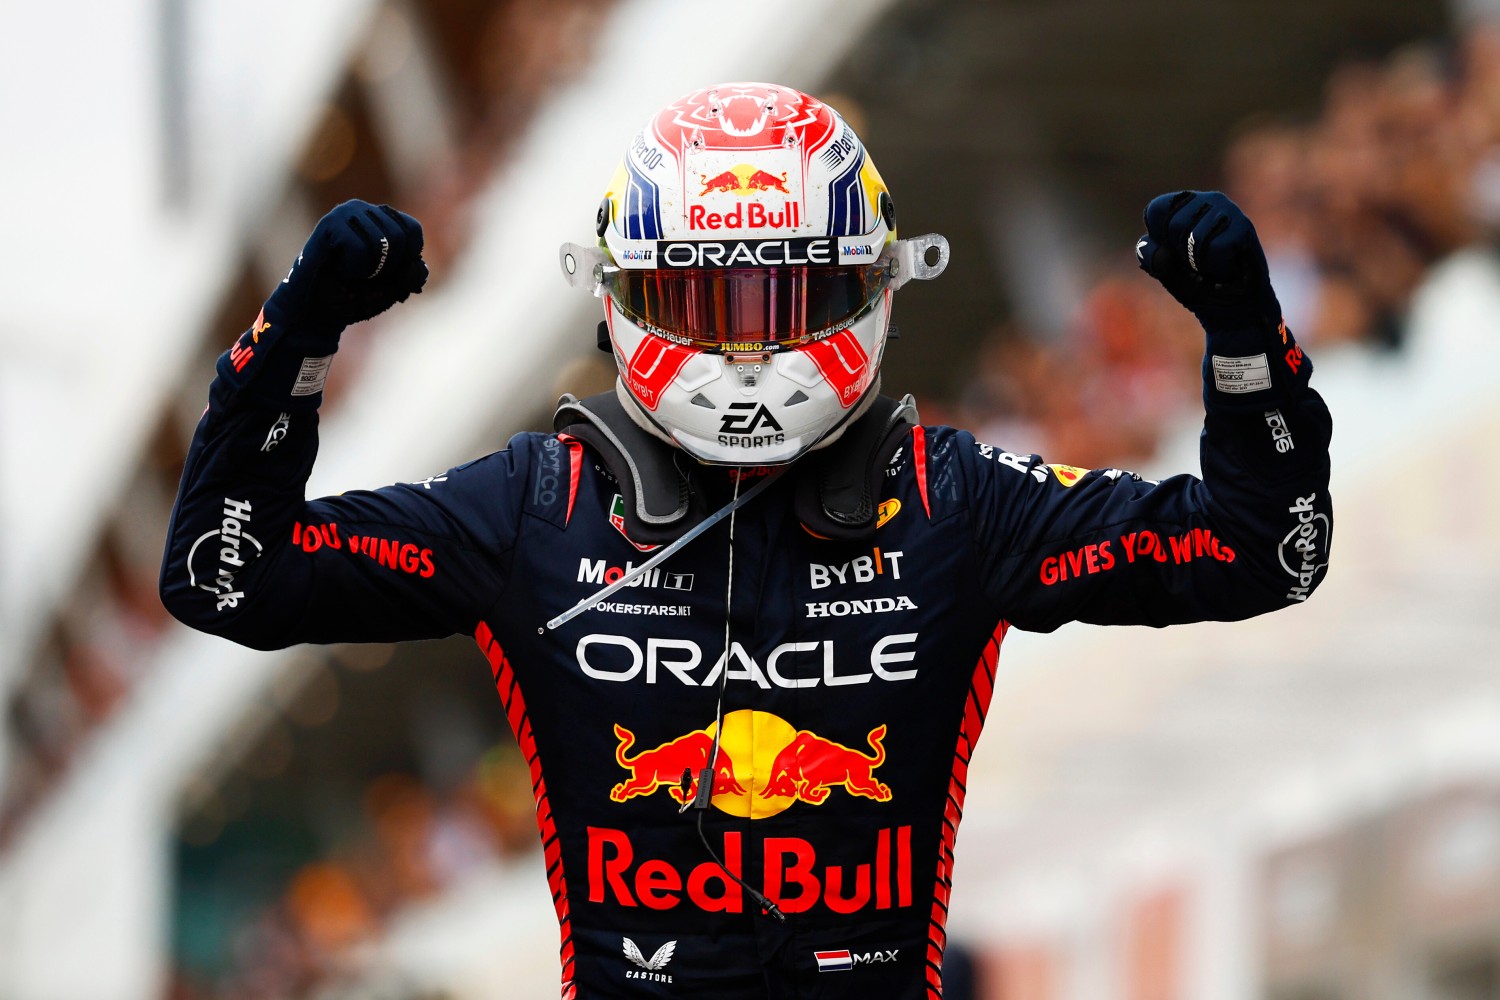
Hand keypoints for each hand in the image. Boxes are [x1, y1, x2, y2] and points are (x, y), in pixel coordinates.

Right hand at [271, 200, 428, 336]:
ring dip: (370, 271)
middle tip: (365, 276)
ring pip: (383, 244)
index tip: (384, 274)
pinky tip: (339, 268)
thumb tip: (418, 263)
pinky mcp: (330, 224)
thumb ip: (412, 273)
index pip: (413, 230)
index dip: (405, 261)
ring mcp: (346, 213)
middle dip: (388, 269)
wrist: (317, 312)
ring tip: (350, 272)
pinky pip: (361, 249)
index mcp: (384, 219)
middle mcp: (365, 209)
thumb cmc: (354, 297)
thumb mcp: (393, 288)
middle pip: (400, 237)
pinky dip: (354, 268)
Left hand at [1135, 191, 1277, 327]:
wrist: (1231, 306)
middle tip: (1197, 262)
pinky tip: (1228, 265)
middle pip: (1175, 223)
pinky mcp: (1244, 226)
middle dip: (1181, 253)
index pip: (1156, 209)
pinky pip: (1217, 248)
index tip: (1174, 253)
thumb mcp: (1166, 272)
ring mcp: (1228, 210)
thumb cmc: (1197, 283)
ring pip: (1196, 236)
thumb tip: (1156, 246)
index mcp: (1182, 205)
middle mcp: (1206, 200)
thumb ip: (1152, 257)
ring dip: (1200, 262)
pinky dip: (1218, 265)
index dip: (1159, 238)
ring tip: (1213, 264)